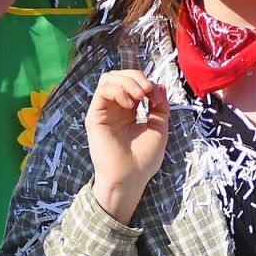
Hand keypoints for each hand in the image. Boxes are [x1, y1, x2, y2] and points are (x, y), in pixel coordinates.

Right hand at [85, 70, 169, 223]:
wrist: (130, 178)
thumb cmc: (144, 159)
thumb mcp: (159, 127)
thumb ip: (160, 106)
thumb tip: (159, 84)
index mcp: (128, 110)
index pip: (132, 83)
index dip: (147, 83)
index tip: (158, 96)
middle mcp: (114, 108)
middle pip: (119, 76)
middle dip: (136, 77)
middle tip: (147, 91)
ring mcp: (103, 111)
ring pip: (108, 79)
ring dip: (127, 82)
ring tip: (140, 96)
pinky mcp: (95, 116)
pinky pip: (102, 91)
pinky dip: (118, 90)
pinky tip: (129, 104)